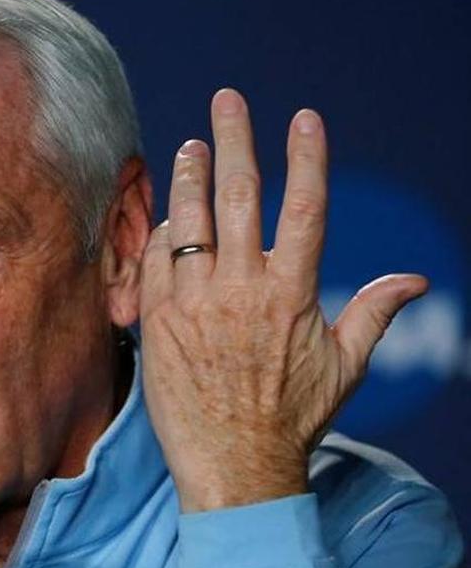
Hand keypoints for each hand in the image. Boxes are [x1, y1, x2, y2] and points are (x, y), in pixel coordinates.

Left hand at [139, 88, 427, 512]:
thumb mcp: (344, 367)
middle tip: (227, 100)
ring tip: (192, 146)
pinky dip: (161, 235)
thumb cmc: (292, 418)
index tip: (303, 117)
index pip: (304, 210)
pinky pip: (154, 264)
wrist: (233, 467)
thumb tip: (413, 278)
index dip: (305, 158)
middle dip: (234, 141)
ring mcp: (193, 305)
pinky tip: (168, 216)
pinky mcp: (157, 324)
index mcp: (292, 296)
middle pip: (238, 198)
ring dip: (190, 178)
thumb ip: (373, 313)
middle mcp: (240, 292)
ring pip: (189, 223)